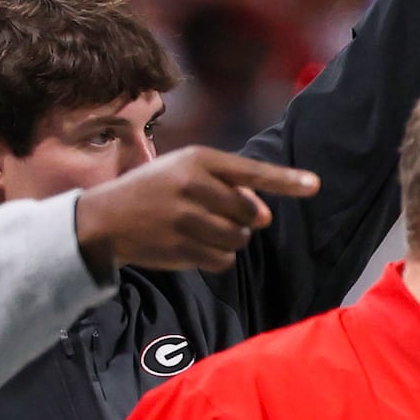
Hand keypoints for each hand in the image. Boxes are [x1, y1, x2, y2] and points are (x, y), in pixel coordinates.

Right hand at [76, 148, 317, 273]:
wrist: (104, 218)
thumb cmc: (155, 190)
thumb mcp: (184, 170)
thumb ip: (229, 186)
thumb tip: (264, 216)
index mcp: (197, 159)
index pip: (251, 171)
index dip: (286, 180)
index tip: (315, 185)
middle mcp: (193, 186)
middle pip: (252, 214)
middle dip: (241, 219)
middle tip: (211, 213)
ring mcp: (186, 218)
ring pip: (240, 239)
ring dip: (229, 239)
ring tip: (198, 228)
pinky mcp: (182, 247)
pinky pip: (224, 260)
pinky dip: (216, 257)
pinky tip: (191, 244)